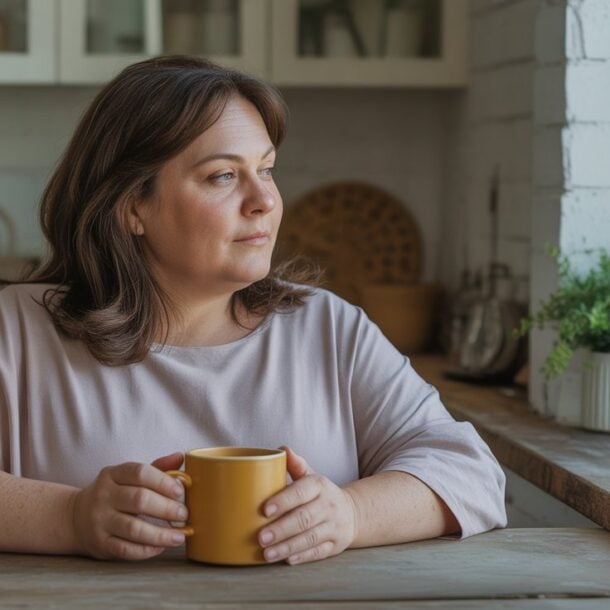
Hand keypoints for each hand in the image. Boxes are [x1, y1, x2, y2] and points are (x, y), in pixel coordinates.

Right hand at [71, 452, 187, 559]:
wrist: (74, 517)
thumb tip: (181, 457)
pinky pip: (125, 549)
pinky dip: (146, 550)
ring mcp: (99, 520)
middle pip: (139, 500)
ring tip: (179, 537)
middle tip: (184, 515)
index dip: (163, 481)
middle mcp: (104, 495)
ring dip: (160, 534)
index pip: (140, 472)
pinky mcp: (99, 543)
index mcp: (113, 474)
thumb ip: (156, 467)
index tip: (181, 491)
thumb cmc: (114, 493)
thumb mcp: (129, 476)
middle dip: (166, 508)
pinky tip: (160, 547)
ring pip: (133, 528)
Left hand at [258, 446, 357, 564]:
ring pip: (310, 538)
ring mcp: (334, 526)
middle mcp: (329, 505)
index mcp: (319, 485)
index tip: (264, 510)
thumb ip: (295, 464)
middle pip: (304, 518)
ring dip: (287, 547)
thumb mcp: (310, 476)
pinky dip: (302, 556)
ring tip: (267, 553)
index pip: (301, 492)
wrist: (351, 512)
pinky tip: (287, 559)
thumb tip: (282, 449)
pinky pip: (318, 552)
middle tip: (261, 537)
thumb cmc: (320, 493)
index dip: (283, 501)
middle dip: (281, 529)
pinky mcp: (336, 544)